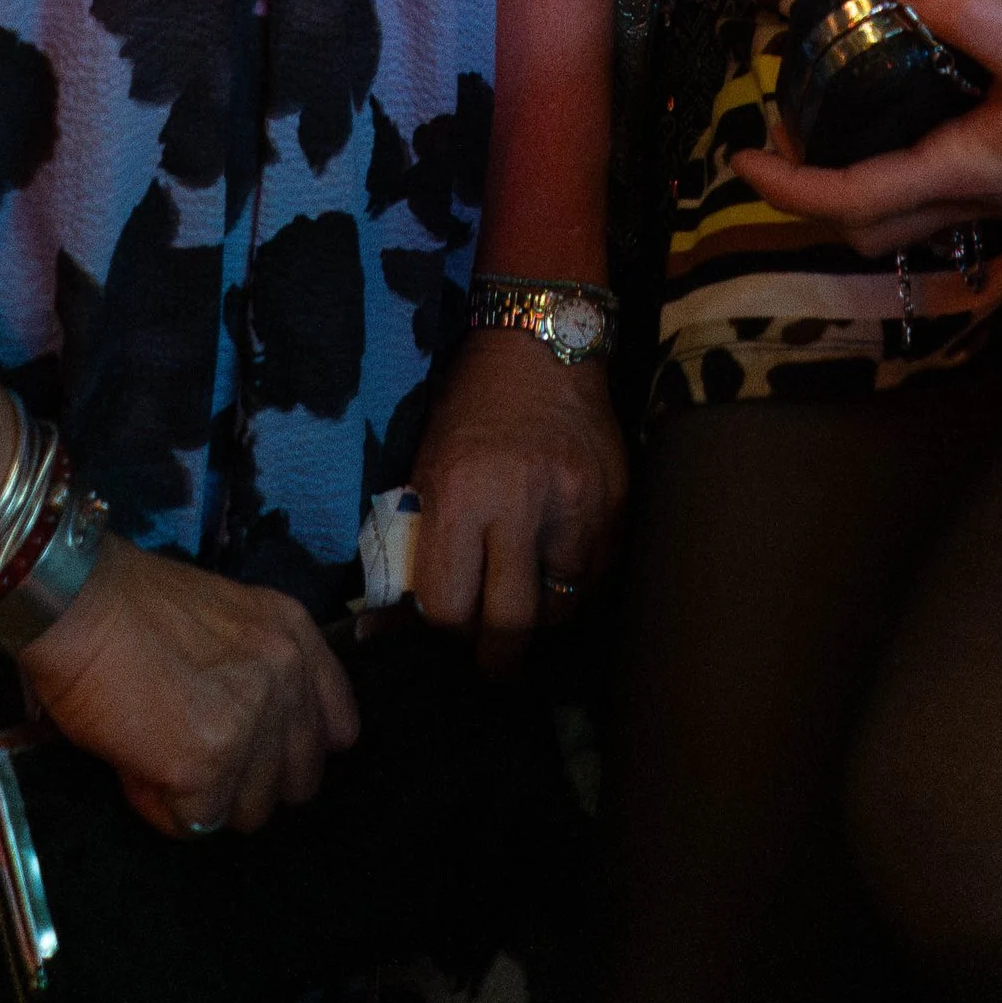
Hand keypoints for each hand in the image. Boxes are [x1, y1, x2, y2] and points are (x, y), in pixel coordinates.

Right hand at [14, 534, 359, 835]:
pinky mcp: (206, 767)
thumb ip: (259, 670)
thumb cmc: (134, 606)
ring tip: (160, 753)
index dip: (292, 751)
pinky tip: (139, 767)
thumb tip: (255, 747)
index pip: (338, 729)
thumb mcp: (228, 617)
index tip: (257, 751)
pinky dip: (163, 809)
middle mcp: (286, 679)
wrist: (79, 604)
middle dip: (246, 780)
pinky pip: (195, 824)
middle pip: (295, 783)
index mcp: (295, 636)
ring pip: (247, 811)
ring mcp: (250, 725)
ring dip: (204, 797)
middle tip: (194, 753)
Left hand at [408, 325, 627, 672]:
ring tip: (526, 597)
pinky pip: (597, 576)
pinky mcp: (616, 503)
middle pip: (511, 626)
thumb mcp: (427, 467)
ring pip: (562, 608)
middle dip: (497, 658)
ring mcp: (577, 506)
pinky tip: (557, 564)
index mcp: (461, 494)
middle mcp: (521, 504)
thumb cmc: (471, 406)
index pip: (450, 608)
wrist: (542, 342)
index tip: (447, 629)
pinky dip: (575, 582)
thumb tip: (385, 630)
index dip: (446, 630)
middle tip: (492, 660)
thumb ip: (417, 546)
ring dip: (541, 614)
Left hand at [732, 0, 1001, 257]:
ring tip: (842, 112)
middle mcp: (979, 195)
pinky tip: (921, 100)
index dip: (790, 184)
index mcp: (966, 173)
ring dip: (863, 177)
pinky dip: (910, 157)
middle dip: (818, 191)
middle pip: (874, 223)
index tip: (742, 157)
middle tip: (789, 135)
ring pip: (912, 208)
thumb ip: (973, 13)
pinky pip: (948, 183)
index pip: (853, 200)